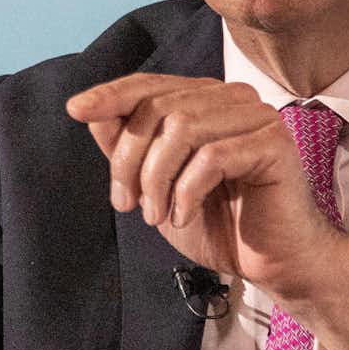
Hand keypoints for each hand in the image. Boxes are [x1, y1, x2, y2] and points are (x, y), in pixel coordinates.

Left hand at [64, 74, 348, 349]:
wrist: (272, 263)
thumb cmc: (218, 225)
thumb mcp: (156, 187)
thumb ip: (128, 149)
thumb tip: (91, 113)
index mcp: (204, 101)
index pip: (149, 85)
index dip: (110, 95)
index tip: (75, 110)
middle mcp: (231, 98)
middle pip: (158, 108)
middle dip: (129, 159)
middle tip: (126, 204)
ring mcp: (256, 116)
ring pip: (181, 127)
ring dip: (156, 179)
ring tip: (155, 216)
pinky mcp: (273, 142)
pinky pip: (211, 156)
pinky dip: (186, 191)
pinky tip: (183, 216)